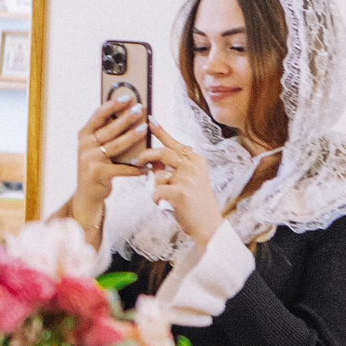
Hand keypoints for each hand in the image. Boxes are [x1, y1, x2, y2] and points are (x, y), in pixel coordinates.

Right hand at [68, 98, 147, 240]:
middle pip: (109, 129)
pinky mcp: (97, 173)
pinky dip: (135, 168)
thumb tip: (128, 115)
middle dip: (125, 118)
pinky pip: (121, 168)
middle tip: (140, 110)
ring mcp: (90, 159)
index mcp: (84, 135)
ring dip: (131, 137)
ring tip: (144, 129)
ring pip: (115, 146)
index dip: (112, 105)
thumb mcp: (96, 148)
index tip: (127, 97)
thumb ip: (107, 134)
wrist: (87, 193)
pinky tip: (146, 165)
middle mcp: (84, 146)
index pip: (98, 116)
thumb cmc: (97, 166)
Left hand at [139, 121, 223, 245]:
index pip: (174, 142)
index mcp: (196, 160)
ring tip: (165, 196)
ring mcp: (188, 178)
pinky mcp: (180, 192)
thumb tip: (152, 161)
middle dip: (146, 156)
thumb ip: (170, 168)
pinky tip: (163, 205)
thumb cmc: (194, 202)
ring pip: (158, 175)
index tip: (149, 120)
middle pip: (162, 153)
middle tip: (137, 162)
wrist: (208, 225)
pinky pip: (156, 191)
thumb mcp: (186, 180)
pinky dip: (156, 199)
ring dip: (157, 186)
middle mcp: (193, 165)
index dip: (160, 131)